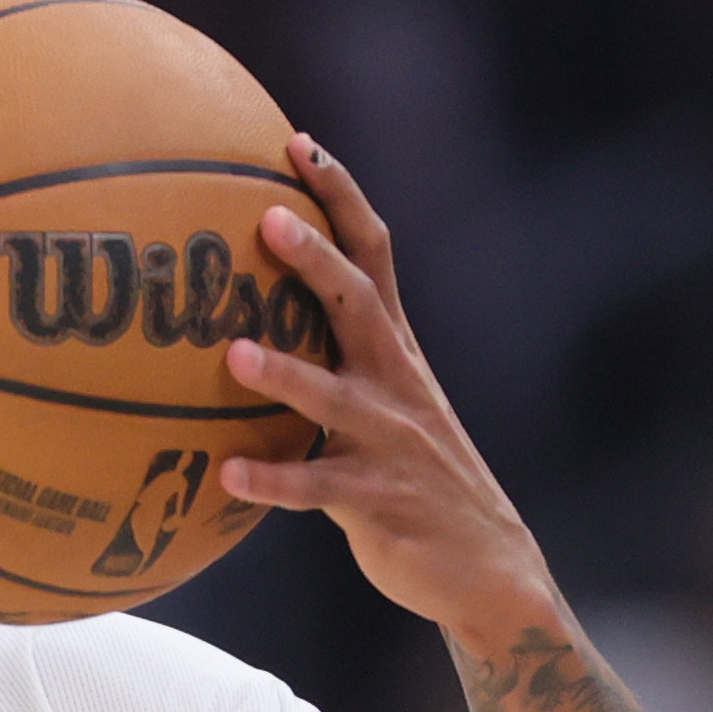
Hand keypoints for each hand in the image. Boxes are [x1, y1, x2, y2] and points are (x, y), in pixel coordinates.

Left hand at [221, 138, 554, 633]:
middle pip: (357, 304)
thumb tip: (243, 328)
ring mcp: (389, 444)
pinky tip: (226, 474)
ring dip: (286, 374)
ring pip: (334, 398)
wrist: (486, 568)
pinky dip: (273, 481)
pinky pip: (316, 491)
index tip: (297, 143)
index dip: (339, 197)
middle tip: (265, 217)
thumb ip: (330, 366)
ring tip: (235, 353)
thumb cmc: (412, 483)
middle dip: (315, 257)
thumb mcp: (382, 410)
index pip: (373, 254)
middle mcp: (395, 385)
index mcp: (395, 353)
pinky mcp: (378, 503)